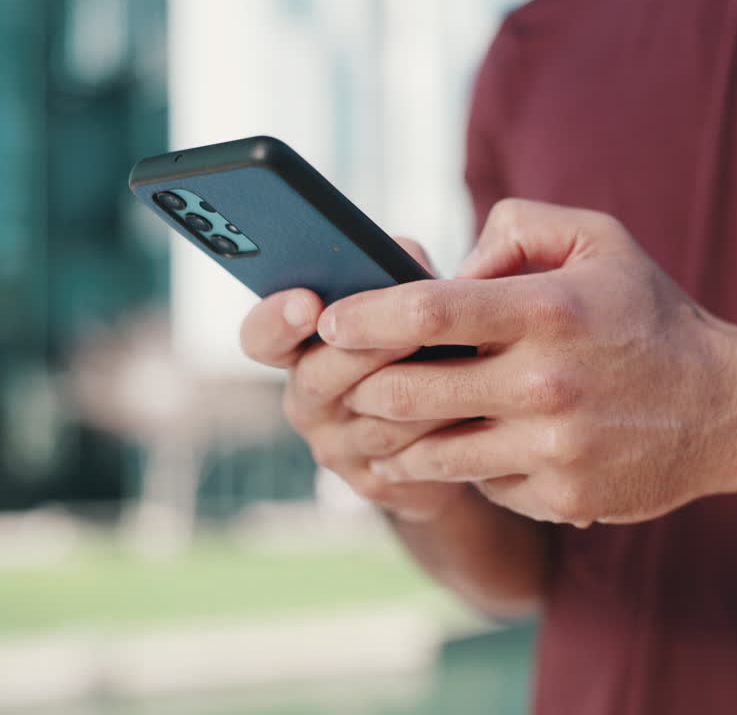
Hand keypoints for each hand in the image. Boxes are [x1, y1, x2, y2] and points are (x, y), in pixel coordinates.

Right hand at [240, 239, 468, 521]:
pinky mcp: (374, 483)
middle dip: (367, 351)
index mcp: (298, 349)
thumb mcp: (407, 307)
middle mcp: (306, 400)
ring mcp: (336, 448)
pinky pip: (406, 459)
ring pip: (373, 419)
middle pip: (320, 377)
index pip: (260, 337)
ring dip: (420, 390)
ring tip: (462, 363)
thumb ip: (394, 276)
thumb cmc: (423, 348)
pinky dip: (443, 431)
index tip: (307, 302)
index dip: (276, 320)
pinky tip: (476, 410)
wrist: (450, 433)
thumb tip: (399, 252)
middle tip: (411, 329)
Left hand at [318, 199, 736, 526]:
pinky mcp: (559, 498)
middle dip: (360, 383)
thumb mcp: (600, 240)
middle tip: (343, 376)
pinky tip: (466, 446)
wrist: (728, 409)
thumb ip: (517, 228)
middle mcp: (546, 383)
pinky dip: (463, 465)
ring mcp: (551, 449)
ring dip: (394, 435)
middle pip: (406, 390)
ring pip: (428, 450)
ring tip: (379, 419)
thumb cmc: (650, 317)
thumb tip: (448, 269)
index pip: (428, 310)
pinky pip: (478, 483)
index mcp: (549, 310)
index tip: (330, 321)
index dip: (364, 315)